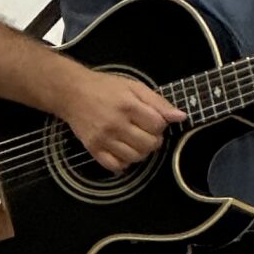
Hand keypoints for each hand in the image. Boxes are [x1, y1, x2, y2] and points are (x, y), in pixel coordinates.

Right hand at [60, 66, 186, 171]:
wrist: (72, 92)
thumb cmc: (105, 87)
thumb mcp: (134, 87)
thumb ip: (158, 102)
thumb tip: (180, 117)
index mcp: (128, 106)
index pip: (157, 125)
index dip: (161, 124)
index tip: (153, 119)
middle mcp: (116, 124)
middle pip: (149, 144)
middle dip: (154, 139)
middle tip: (147, 131)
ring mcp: (103, 139)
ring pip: (135, 158)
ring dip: (141, 151)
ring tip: (136, 140)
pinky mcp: (93, 149)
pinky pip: (115, 166)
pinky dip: (124, 163)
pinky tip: (124, 151)